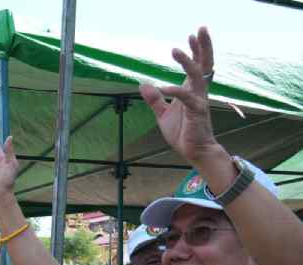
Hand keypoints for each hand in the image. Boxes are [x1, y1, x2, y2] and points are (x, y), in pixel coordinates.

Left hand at [138, 27, 218, 164]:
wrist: (193, 152)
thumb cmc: (183, 132)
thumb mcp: (163, 114)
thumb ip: (155, 100)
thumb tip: (143, 84)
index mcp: (191, 90)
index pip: (197, 65)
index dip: (195, 50)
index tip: (192, 35)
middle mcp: (198, 92)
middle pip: (204, 64)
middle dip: (202, 46)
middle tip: (200, 29)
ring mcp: (199, 101)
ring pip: (197, 76)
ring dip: (187, 62)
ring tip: (175, 49)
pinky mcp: (197, 112)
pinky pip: (186, 98)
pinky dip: (174, 91)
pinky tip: (161, 88)